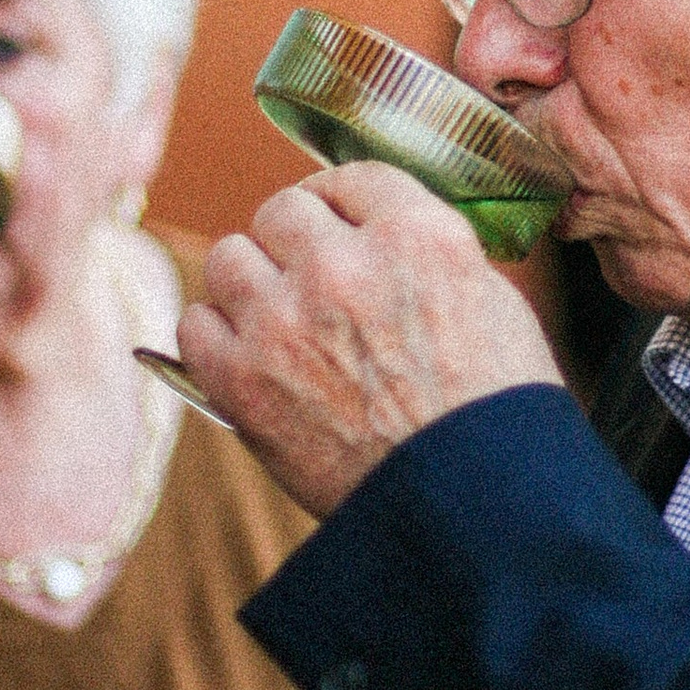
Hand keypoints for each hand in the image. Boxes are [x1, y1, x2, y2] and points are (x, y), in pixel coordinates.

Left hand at [178, 164, 564, 519]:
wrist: (472, 511)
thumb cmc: (494, 415)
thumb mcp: (490, 303)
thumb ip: (427, 253)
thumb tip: (378, 235)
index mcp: (417, 236)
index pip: (351, 178)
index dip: (342, 206)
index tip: (338, 226)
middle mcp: (344, 265)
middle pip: (282, 211)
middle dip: (294, 243)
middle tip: (307, 278)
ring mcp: (285, 320)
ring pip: (229, 257)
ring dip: (250, 284)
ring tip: (274, 318)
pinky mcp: (242, 379)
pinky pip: (194, 324)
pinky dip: (216, 338)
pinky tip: (247, 357)